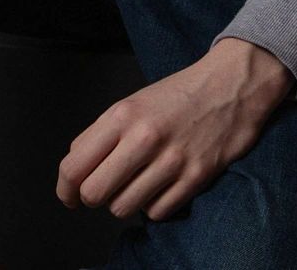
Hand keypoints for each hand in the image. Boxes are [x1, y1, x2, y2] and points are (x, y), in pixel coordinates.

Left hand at [55, 39, 295, 222]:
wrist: (231, 83)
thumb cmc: (179, 94)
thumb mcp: (133, 102)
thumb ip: (103, 133)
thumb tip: (75, 167)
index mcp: (122, 115)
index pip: (74, 166)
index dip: (65, 189)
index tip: (70, 195)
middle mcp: (143, 137)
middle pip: (94, 194)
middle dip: (95, 198)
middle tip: (106, 189)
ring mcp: (170, 160)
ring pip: (123, 208)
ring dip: (126, 201)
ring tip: (138, 182)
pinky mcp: (195, 177)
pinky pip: (157, 213)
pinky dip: (155, 205)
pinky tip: (162, 185)